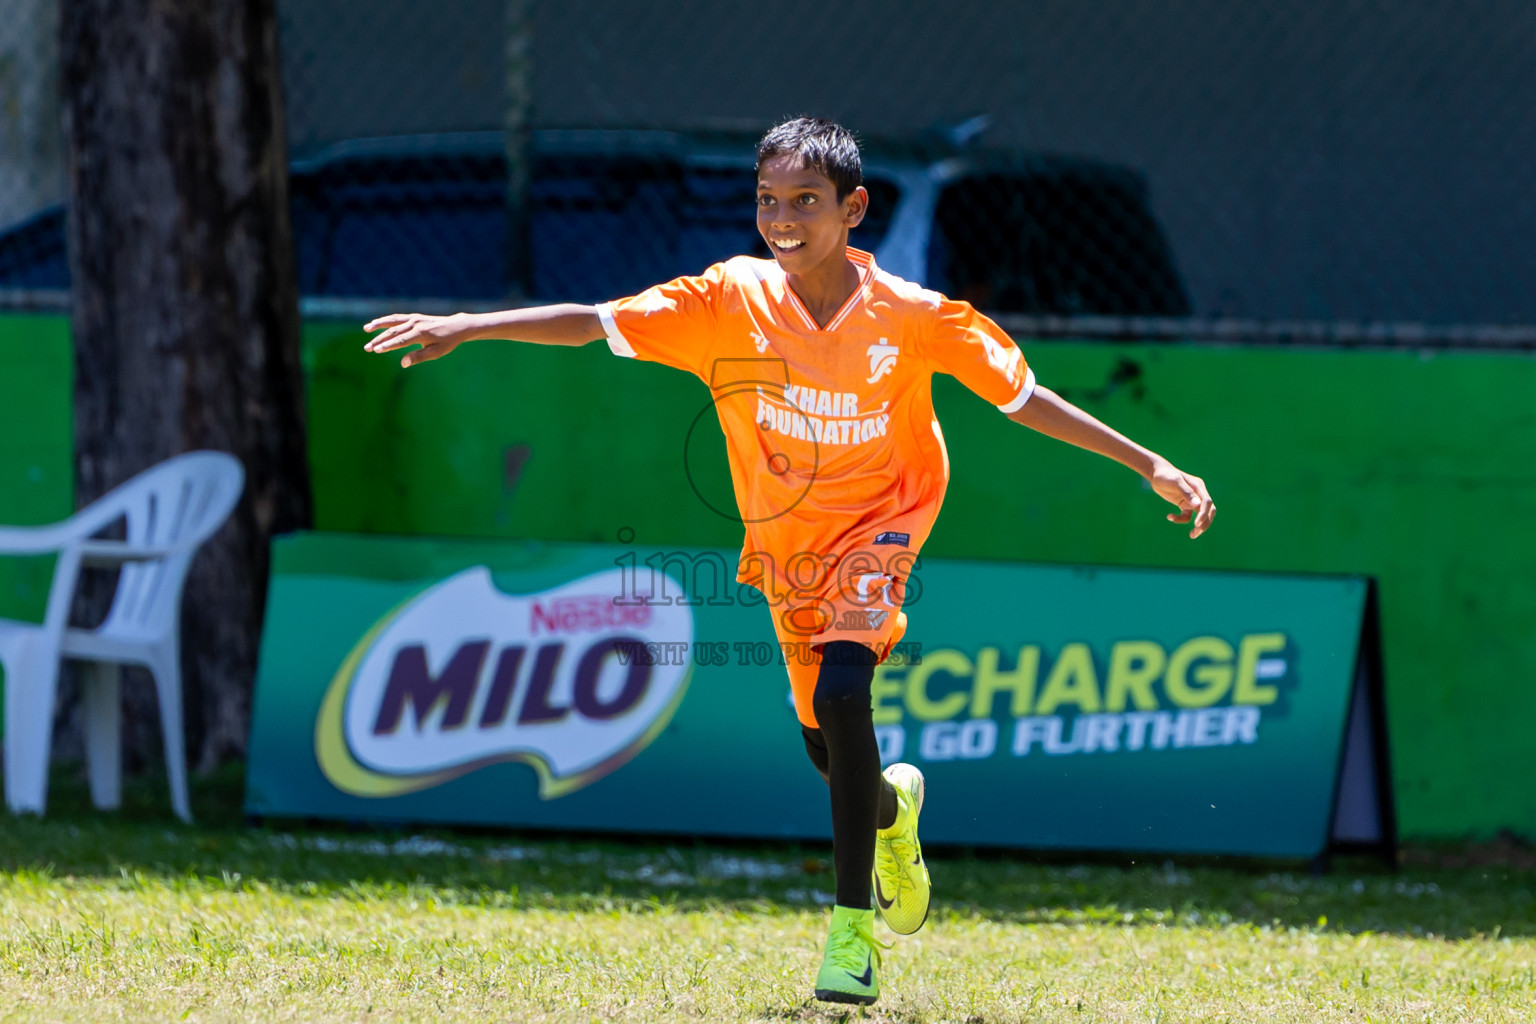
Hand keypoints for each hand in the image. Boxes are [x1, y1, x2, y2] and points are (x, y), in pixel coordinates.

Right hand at [363, 313, 479, 366]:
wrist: (456, 326)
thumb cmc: (447, 342)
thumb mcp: (436, 352)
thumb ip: (419, 357)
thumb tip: (403, 363)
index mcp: (422, 333)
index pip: (401, 340)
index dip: (388, 346)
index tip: (377, 350)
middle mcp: (416, 323)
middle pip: (394, 332)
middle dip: (379, 340)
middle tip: (367, 348)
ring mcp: (414, 318)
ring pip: (393, 321)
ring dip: (378, 325)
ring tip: (366, 329)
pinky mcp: (414, 316)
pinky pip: (397, 318)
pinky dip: (385, 320)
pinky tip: (375, 323)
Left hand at [1149, 459, 1216, 537]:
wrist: (1156, 473)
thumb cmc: (1166, 475)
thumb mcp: (1175, 482)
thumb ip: (1186, 492)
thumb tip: (1197, 505)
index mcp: (1198, 487)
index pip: (1207, 502)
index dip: (1204, 514)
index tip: (1197, 524)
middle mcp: (1198, 494)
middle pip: (1209, 510)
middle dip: (1205, 522)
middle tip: (1196, 532)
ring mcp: (1192, 500)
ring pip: (1200, 515)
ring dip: (1198, 526)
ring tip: (1192, 535)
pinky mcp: (1184, 504)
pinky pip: (1187, 516)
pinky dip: (1180, 519)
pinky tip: (1169, 516)